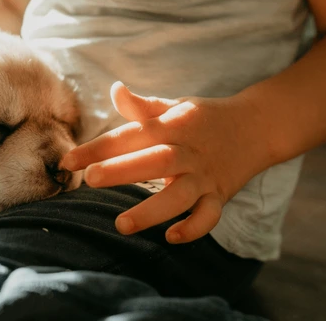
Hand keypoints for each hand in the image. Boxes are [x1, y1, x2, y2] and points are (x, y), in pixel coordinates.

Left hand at [63, 82, 273, 243]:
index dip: (98, 147)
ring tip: (122, 224)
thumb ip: (144, 106)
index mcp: (172, 126)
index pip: (131, 134)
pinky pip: (210, 215)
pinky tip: (171, 237)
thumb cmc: (205, 118)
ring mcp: (205, 175)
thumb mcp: (176, 106)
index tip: (68, 160)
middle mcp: (187, 151)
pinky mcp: (221, 194)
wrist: (257, 126)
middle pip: (155, 160)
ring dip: (152, 209)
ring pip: (180, 195)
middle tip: (91, 180)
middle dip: (123, 169)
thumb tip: (115, 89)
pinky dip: (195, 227)